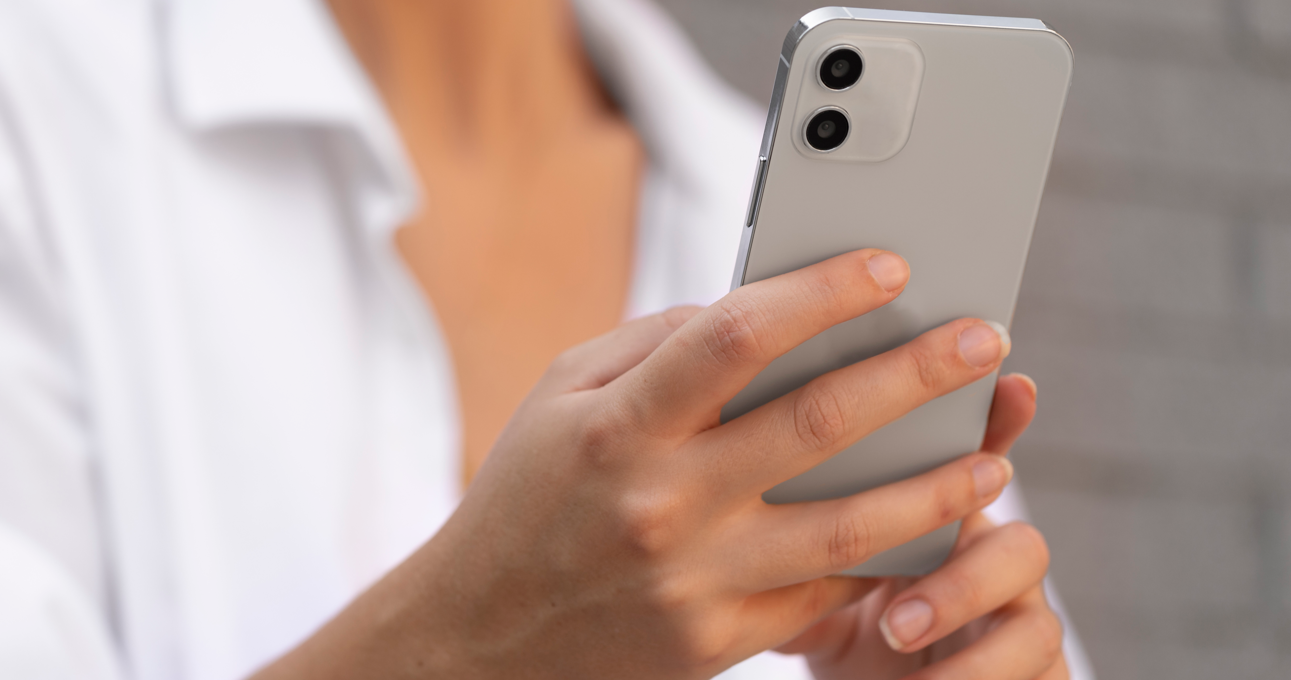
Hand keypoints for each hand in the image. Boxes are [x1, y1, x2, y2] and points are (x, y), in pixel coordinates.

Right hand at [256, 249, 1019, 679]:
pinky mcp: (719, 638)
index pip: (737, 336)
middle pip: (818, 423)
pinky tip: (931, 527)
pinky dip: (888, 558)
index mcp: (618, 425)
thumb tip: (759, 308)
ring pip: (850, 524)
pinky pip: (826, 589)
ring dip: (937, 482)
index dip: (823, 292)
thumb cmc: (524, 499)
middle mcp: (661, 500)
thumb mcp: (559, 397)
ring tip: (994, 452)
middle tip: (983, 340)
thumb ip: (652, 345)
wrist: (481, 638)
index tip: (889, 267)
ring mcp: (696, 578)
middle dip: (916, 373)